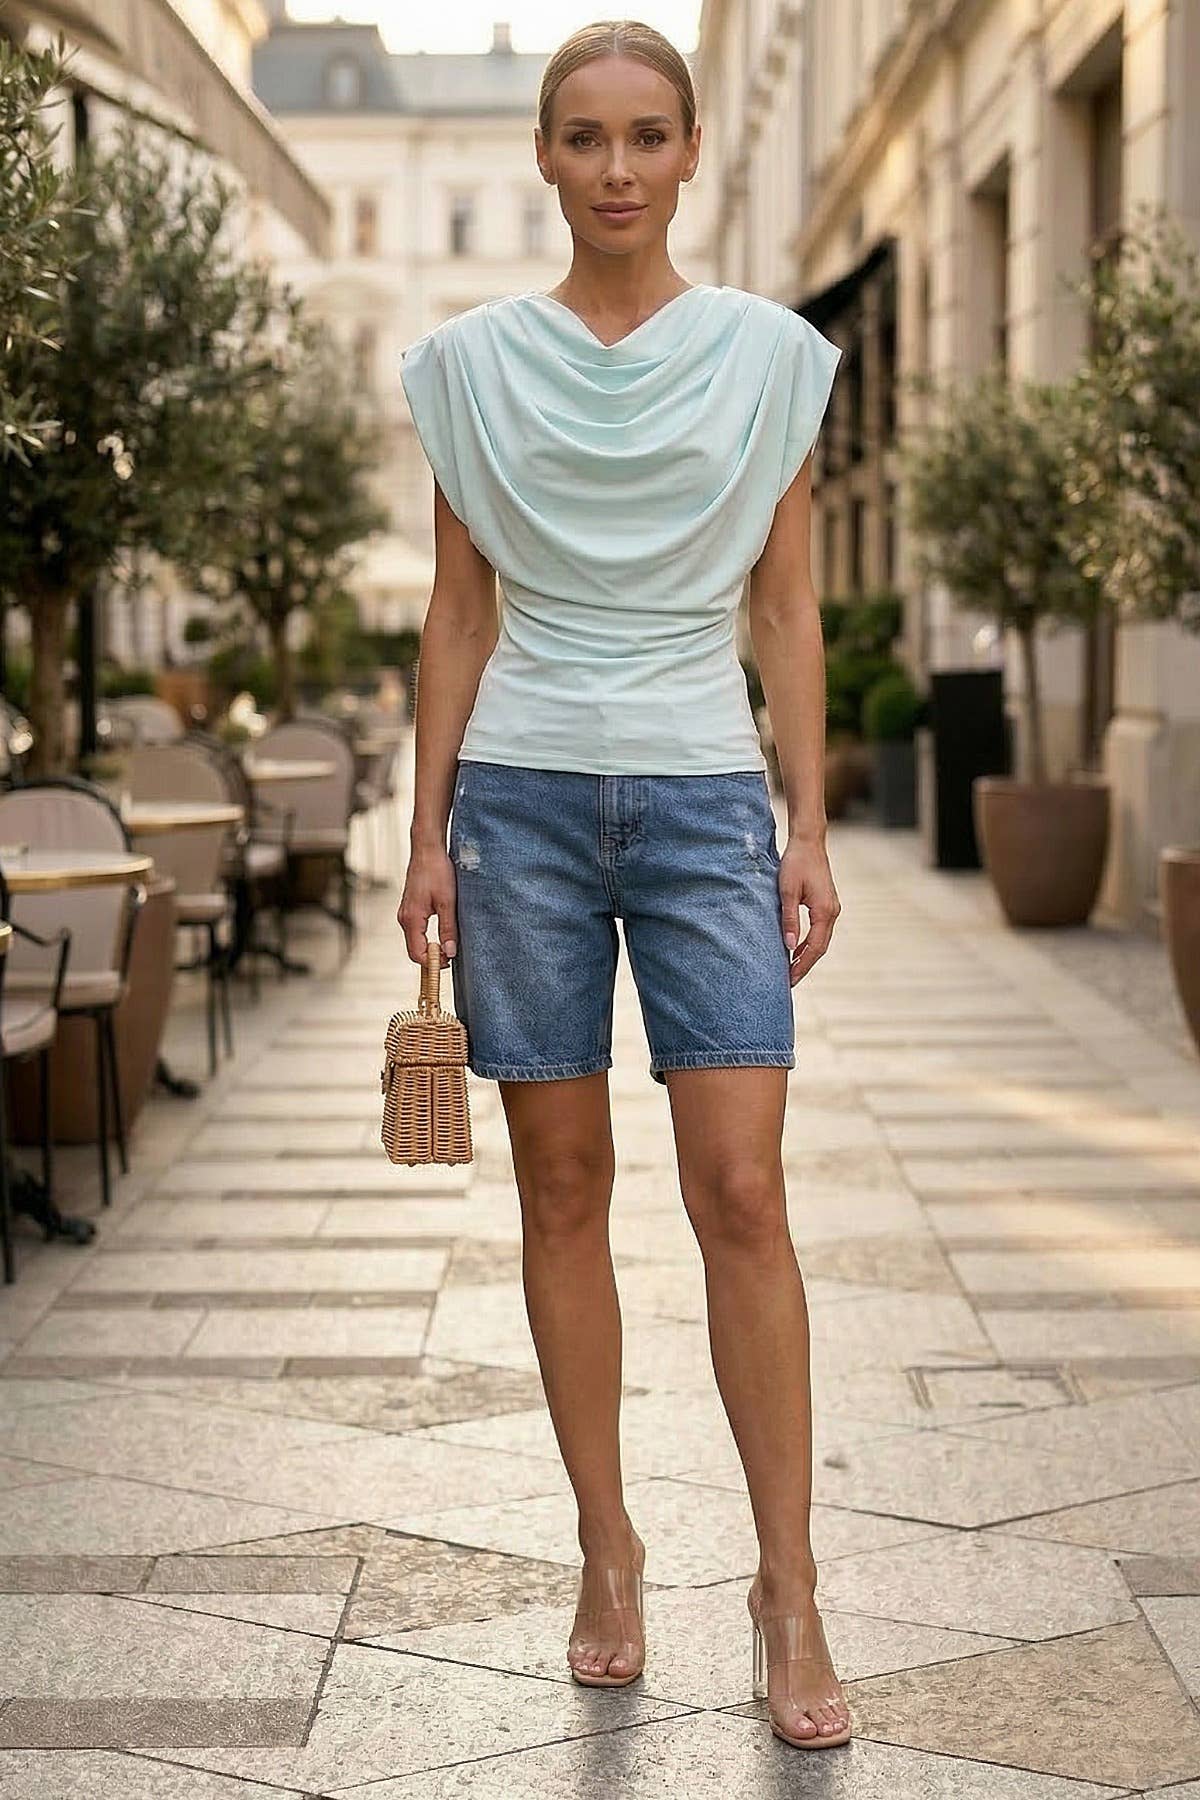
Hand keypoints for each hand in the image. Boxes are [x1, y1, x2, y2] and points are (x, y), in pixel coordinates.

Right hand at [397, 844, 457, 963]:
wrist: (427, 850)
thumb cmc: (437, 871)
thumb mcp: (448, 902)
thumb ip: (448, 929)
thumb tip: (449, 953)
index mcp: (411, 919)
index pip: (417, 954)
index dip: (432, 963)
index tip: (449, 962)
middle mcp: (404, 918)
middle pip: (414, 950)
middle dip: (431, 957)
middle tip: (451, 955)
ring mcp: (405, 913)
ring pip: (415, 941)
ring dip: (430, 947)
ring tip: (449, 945)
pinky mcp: (409, 909)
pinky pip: (416, 931)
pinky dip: (427, 938)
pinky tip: (441, 934)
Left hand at [777, 836, 839, 986]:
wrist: (808, 843)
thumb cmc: (795, 863)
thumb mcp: (787, 892)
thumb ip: (788, 919)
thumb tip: (789, 947)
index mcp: (824, 911)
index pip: (814, 947)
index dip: (802, 965)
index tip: (790, 979)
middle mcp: (832, 912)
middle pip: (820, 947)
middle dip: (805, 965)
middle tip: (789, 981)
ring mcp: (831, 908)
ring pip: (821, 940)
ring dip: (807, 955)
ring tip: (791, 969)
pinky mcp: (827, 904)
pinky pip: (819, 930)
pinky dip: (809, 943)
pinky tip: (797, 949)